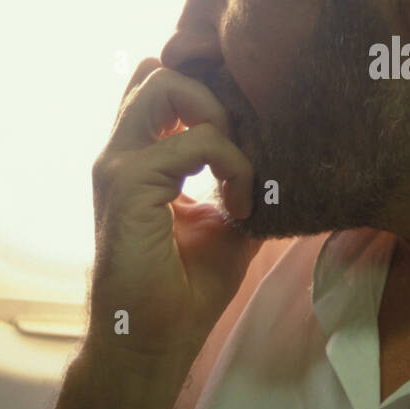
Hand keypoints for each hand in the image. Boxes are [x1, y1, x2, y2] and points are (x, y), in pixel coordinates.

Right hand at [86, 58, 262, 363]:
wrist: (153, 341)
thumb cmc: (187, 287)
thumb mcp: (230, 219)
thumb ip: (244, 178)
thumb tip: (292, 155)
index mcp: (140, 155)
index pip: (161, 82)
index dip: (207, 87)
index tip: (248, 130)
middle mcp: (122, 151)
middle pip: (160, 68)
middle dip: (213, 91)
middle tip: (243, 146)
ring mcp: (118, 163)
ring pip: (165, 82)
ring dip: (219, 117)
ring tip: (240, 171)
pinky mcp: (126, 183)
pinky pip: (194, 141)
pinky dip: (232, 164)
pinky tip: (241, 205)